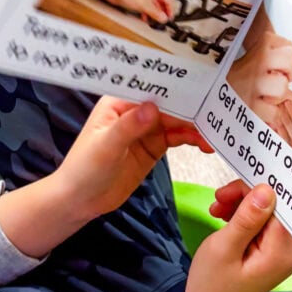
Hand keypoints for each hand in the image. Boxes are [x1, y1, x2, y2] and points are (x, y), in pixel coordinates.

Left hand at [0, 97, 211, 257]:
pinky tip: (204, 144)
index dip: (174, 90)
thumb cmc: (84, 170)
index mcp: (118, 103)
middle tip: (211, 118)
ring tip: (210, 138)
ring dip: (194, 127)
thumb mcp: (105, 148)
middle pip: (168, 105)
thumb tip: (153, 107)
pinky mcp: (152, 147)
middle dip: (190, 110)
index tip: (198, 92)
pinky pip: (176, 138)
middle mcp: (133, 111)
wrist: (79, 201)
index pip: (150, 90)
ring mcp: (144, 129)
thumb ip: (129, 127)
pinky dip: (191, 140)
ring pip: (176, 121)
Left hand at [119, 0, 175, 24]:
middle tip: (162, 20)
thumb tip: (163, 19)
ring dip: (154, 13)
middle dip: (162, 13)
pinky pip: (148, 5)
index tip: (169, 18)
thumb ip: (157, 14)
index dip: (170, 11)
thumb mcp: (147, 7)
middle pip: (163, 3)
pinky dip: (148, 12)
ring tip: (154, 20)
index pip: (170, 1)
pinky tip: (146, 17)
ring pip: (155, 5)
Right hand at [181, 180, 291, 291]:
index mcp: (282, 251)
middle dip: (247, 196)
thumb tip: (267, 189)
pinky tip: (225, 217)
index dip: (260, 188)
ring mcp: (283, 249)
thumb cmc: (212, 286)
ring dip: (242, 204)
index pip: (281, 204)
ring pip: (267, 209)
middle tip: (219, 199)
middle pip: (275, 204)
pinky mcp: (273, 248)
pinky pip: (263, 221)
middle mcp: (291, 249)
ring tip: (217, 210)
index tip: (235, 184)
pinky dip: (244, 215)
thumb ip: (247, 218)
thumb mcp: (224, 248)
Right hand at [227, 33, 291, 126]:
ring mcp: (250, 85)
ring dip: (278, 95)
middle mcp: (254, 63)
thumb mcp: (263, 50)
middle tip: (280, 77)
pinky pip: (273, 112)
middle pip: (289, 64)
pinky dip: (271, 112)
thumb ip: (290, 50)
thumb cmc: (244, 70)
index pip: (290, 50)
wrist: (214, 86)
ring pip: (281, 89)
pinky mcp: (248, 106)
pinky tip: (262, 105)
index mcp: (259, 47)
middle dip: (290, 73)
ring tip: (268, 93)